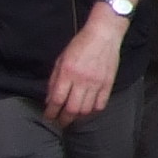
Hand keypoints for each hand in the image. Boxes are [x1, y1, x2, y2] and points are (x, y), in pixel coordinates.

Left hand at [45, 7, 126, 123]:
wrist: (103, 35)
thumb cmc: (80, 45)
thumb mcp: (61, 60)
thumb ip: (54, 80)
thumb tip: (49, 99)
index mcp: (67, 73)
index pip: (57, 99)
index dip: (51, 112)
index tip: (49, 116)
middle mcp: (82, 80)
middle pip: (72, 109)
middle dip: (64, 119)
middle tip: (61, 122)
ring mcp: (97, 83)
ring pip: (86, 109)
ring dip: (78, 116)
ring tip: (74, 117)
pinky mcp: (108, 83)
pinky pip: (101, 104)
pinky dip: (93, 110)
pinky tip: (88, 109)